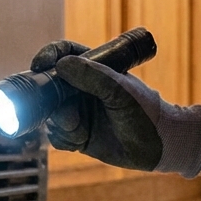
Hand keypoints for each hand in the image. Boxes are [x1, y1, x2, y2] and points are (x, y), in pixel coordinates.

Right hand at [30, 40, 200, 177]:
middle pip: (49, 87)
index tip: (41, 65)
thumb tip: (61, 65)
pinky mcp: (77, 136)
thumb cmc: (145, 112)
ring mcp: (78, 112)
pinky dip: (63, 139)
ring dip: (61, 124)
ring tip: (80, 130)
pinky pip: (56, 136)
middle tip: (67, 114)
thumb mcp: (120, 91)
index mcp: (93, 69)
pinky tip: (80, 140)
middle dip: (50, 101)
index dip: (48, 57)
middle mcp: (81, 89)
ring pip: (50, 115)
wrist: (159, 146)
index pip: (64, 55)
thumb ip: (92, 76)